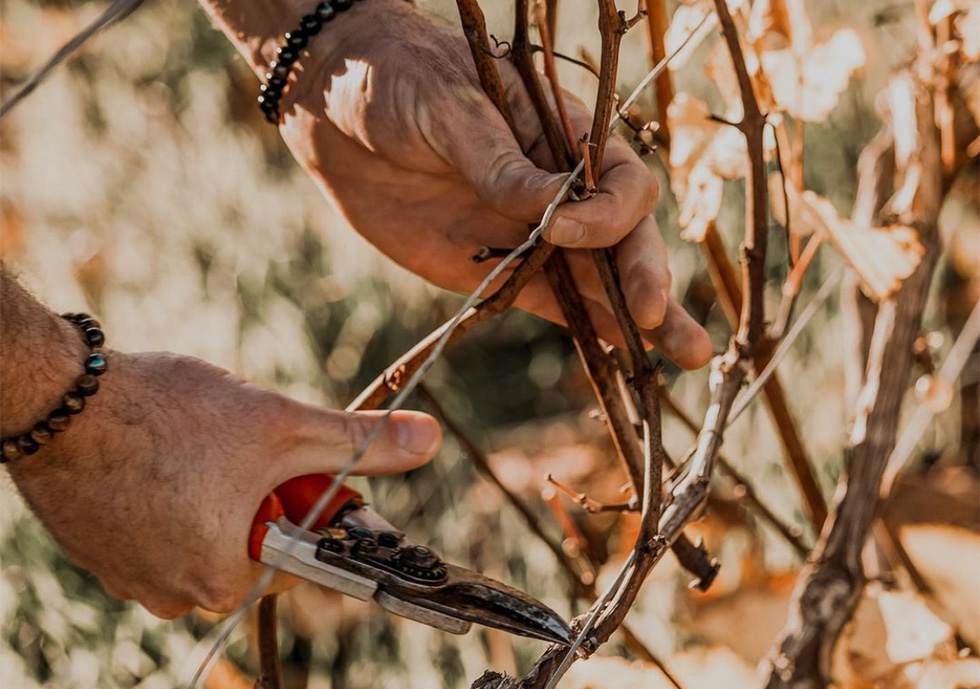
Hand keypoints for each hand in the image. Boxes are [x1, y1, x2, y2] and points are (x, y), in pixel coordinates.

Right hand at [8, 350, 441, 617]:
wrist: (61, 397)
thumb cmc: (174, 414)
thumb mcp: (284, 426)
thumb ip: (360, 444)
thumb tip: (430, 442)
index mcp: (224, 579)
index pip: (294, 555)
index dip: (298, 502)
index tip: (282, 465)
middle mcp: (172, 593)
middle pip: (246, 543)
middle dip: (250, 493)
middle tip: (233, 446)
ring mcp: (126, 575)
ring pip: (197, 531)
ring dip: (207, 490)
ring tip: (189, 445)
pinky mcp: (94, 549)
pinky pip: (152, 526)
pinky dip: (163, 493)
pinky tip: (155, 454)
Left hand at [275, 1, 711, 368]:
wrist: (334, 106)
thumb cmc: (400, 79)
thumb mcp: (450, 106)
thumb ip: (500, 161)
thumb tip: (554, 211)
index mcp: (563, 133)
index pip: (620, 181)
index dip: (606, 214)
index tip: (560, 231)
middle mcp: (560, 188)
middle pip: (622, 236)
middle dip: (646, 277)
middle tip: (660, 320)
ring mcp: (531, 232)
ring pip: (597, 277)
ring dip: (636, 317)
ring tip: (683, 357)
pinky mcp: (497, 266)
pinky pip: (549, 300)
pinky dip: (584, 327)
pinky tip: (619, 355)